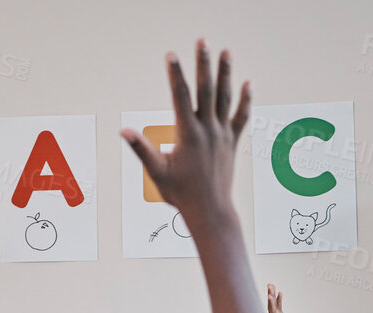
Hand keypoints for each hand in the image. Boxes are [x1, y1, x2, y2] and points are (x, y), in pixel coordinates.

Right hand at [120, 41, 249, 227]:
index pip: (180, 97)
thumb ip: (142, 149)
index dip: (175, 74)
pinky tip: (247, 84)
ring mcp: (222, 135)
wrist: (210, 211)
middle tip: (203, 42)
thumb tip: (124, 131)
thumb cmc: (181, 194)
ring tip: (226, 52)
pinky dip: (244, 101)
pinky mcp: (232, 142)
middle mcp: (208, 130)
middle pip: (206, 90)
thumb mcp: (157, 172)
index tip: (171, 55)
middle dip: (203, 64)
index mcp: (188, 134)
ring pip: (225, 98)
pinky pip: (240, 118)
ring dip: (225, 74)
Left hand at [266, 284, 312, 312]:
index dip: (271, 304)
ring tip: (272, 285)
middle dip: (270, 296)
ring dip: (273, 297)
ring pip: (274, 308)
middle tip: (270, 284)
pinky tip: (280, 294)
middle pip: (272, 308)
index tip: (270, 294)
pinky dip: (279, 302)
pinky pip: (279, 310)